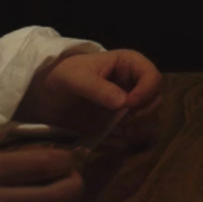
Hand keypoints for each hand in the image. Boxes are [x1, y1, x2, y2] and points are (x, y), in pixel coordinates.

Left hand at [21, 48, 163, 141]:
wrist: (46, 92)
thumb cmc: (61, 76)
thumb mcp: (75, 78)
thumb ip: (97, 88)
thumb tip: (123, 102)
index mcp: (128, 64)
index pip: (152, 76)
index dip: (146, 91)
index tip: (128, 105)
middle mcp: (134, 82)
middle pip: (156, 98)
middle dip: (144, 112)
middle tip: (124, 122)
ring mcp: (131, 102)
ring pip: (152, 115)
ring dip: (142, 126)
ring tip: (122, 131)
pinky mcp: (123, 119)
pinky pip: (140, 129)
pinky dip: (135, 135)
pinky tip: (120, 137)